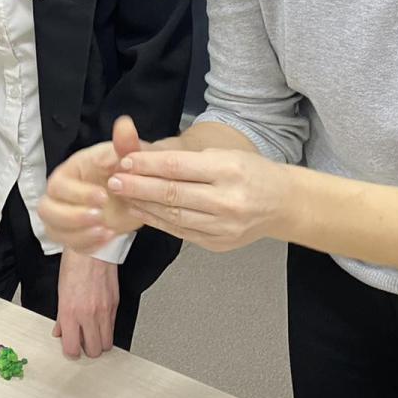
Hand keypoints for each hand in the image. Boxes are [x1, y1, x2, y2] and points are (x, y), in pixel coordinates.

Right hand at [39, 116, 145, 251]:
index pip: (59, 183)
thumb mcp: (128, 156)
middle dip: (73, 216)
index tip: (104, 197)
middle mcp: (61, 192)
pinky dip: (87, 244)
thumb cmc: (124, 170)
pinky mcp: (71, 232)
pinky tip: (107, 238)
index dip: (78, 193)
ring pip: (53, 228)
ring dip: (78, 233)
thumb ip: (125, 144)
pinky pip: (69, 244)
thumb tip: (125, 124)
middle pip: (47, 209)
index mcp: (70, 171)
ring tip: (106, 230)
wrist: (135, 192)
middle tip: (101, 217)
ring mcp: (63, 213)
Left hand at [52, 250, 119, 358]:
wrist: (92, 248)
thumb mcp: (61, 291)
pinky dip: (107, 328)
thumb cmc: (75, 264)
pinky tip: (100, 320)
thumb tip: (61, 330)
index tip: (70, 348)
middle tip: (83, 341)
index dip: (71, 352)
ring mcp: (104, 310)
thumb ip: (61, 316)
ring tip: (93, 334)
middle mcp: (88, 314)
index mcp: (70, 312)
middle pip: (94, 350)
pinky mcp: (115, 304)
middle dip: (88, 349)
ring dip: (100, 342)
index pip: (72, 348)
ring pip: (107, 343)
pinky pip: (113, 327)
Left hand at [108, 148, 289, 251]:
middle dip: (138, 186)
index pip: (178, 167)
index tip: (126, 161)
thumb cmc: (252, 172)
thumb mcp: (224, 153)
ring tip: (123, 195)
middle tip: (114, 180)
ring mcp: (223, 227)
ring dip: (143, 205)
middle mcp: (227, 200)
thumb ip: (186, 159)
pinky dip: (158, 221)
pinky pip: (180, 231)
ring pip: (173, 215)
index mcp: (229, 170)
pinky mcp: (218, 244)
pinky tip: (143, 211)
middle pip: (172, 193)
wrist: (282, 203)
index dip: (148, 165)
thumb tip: (144, 157)